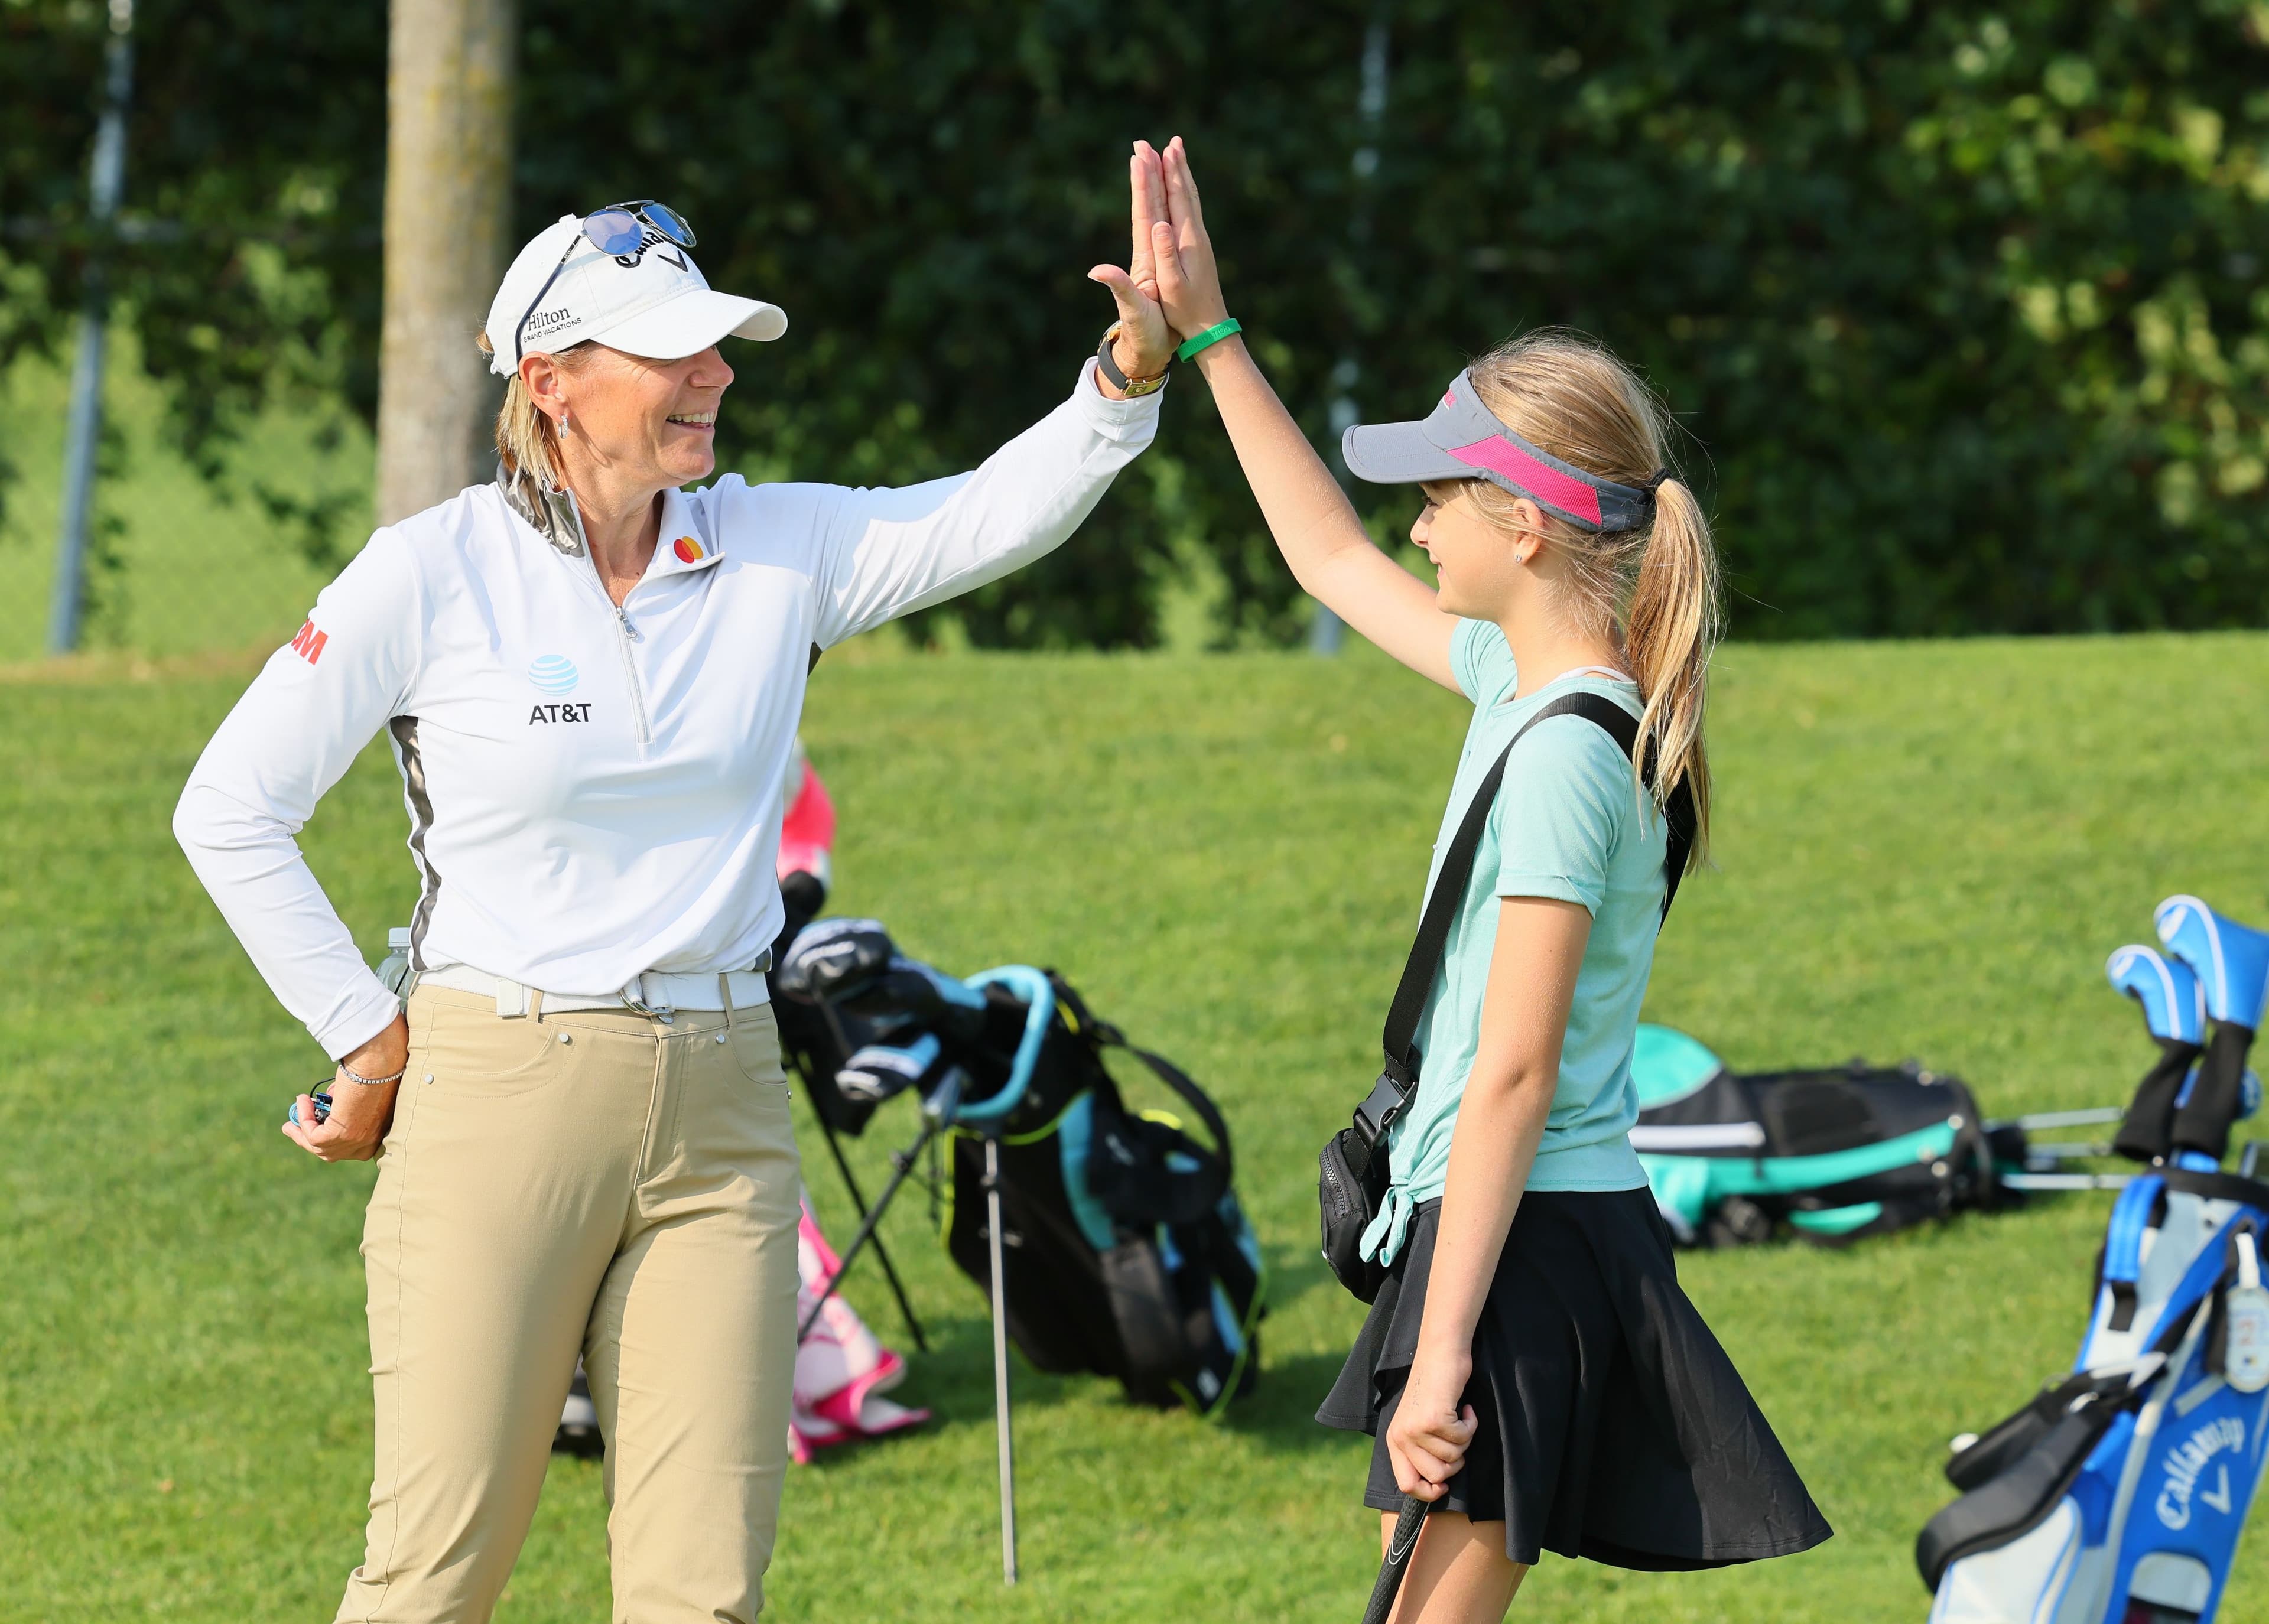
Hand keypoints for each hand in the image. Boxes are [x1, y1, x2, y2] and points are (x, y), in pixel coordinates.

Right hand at [284, 1012, 406, 1161]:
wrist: (379, 1062)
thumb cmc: (375, 1072)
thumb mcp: (360, 1097)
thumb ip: (346, 1107)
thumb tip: (330, 1102)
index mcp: (377, 1138)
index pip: (347, 1150)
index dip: (326, 1143)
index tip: (311, 1132)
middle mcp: (368, 1145)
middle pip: (329, 1153)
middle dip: (307, 1140)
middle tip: (290, 1128)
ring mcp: (355, 1142)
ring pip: (318, 1146)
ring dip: (300, 1129)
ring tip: (294, 1110)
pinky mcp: (341, 1135)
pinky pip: (313, 1135)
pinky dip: (303, 1118)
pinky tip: (303, 1100)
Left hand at [1087, 146, 1177, 390]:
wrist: (1148, 351)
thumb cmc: (1142, 333)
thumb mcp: (1131, 310)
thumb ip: (1118, 288)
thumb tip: (1096, 270)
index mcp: (1143, 258)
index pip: (1142, 214)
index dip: (1141, 186)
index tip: (1140, 157)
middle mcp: (1147, 252)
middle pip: (1148, 206)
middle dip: (1147, 175)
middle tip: (1143, 143)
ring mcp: (1155, 257)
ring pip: (1159, 213)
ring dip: (1159, 186)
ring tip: (1158, 157)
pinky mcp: (1163, 264)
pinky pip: (1168, 228)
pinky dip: (1170, 208)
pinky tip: (1172, 196)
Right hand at [1147, 137, 1232, 341]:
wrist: (1211, 327)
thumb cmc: (1186, 310)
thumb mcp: (1171, 285)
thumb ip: (1165, 253)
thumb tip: (1159, 224)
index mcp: (1188, 240)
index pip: (1176, 198)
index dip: (1167, 173)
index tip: (1160, 149)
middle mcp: (1197, 235)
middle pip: (1185, 191)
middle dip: (1175, 165)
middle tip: (1169, 140)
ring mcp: (1200, 240)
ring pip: (1191, 198)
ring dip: (1183, 174)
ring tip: (1177, 153)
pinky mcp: (1199, 248)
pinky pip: (1191, 210)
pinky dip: (1185, 192)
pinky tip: (1184, 189)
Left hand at [1385, 1346, 1477, 1501]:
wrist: (1440, 1354)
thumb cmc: (1435, 1390)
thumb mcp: (1419, 1424)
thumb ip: (1421, 1453)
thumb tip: (1437, 1486)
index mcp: (1394, 1441)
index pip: (1406, 1485)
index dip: (1429, 1492)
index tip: (1445, 1484)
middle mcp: (1401, 1436)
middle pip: (1437, 1475)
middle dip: (1455, 1462)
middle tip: (1456, 1436)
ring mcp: (1416, 1428)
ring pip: (1453, 1458)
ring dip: (1464, 1439)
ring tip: (1458, 1418)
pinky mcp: (1434, 1418)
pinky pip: (1463, 1438)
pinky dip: (1471, 1424)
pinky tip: (1464, 1408)